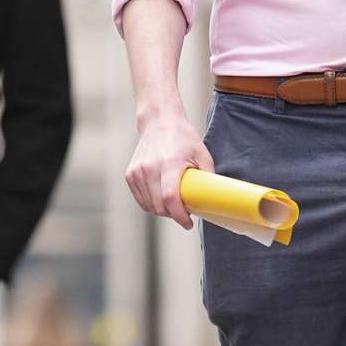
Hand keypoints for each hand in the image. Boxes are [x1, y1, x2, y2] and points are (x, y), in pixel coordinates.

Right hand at [125, 107, 213, 228]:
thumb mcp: (202, 154)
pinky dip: (151, 204)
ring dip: (162, 211)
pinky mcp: (130, 174)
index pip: (170, 198)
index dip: (179, 216)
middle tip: (184, 213)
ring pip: (148, 206)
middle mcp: (149, 168)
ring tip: (173, 205)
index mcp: (169, 163)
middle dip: (172, 215)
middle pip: (159, 206)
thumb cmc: (183, 137)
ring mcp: (137, 171)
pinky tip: (161, 200)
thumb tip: (214, 201)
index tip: (188, 223)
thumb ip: (208, 177)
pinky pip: (141, 199)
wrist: (159, 121)